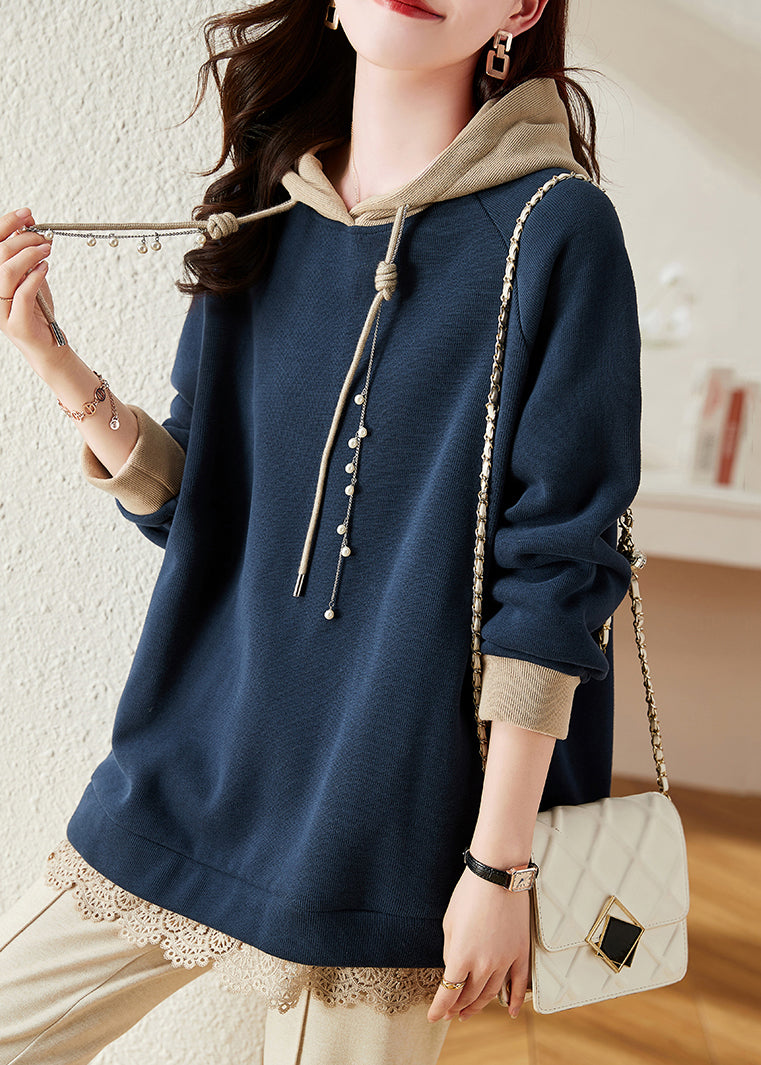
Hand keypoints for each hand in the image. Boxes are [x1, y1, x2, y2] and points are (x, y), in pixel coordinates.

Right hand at [0, 207, 65, 375]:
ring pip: (5, 272)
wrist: (49, 346)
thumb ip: (25, 256)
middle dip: (22, 239)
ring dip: (28, 255)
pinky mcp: (15, 324)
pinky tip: (46, 268)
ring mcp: (0, 309)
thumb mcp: (30, 277)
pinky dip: (35, 277)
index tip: (27, 214)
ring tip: (46, 249)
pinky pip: (22, 294)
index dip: (6, 224)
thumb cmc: (38, 311)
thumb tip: (27, 226)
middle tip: (43, 237)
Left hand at [427, 865, 530, 1023]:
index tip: (433, 1016)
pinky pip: (519, 985)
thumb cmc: (469, 894)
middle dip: (457, 1007)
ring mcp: (505, 961)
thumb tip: (454, 969)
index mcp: (461, 957)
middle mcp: (484, 965)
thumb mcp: (449, 923)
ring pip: (490, 993)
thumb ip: (451, 951)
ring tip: (469, 1012)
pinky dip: (513, 1001)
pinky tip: (509, 1012)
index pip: (448, 993)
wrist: (498, 875)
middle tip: (450, 1013)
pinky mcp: (520, 953)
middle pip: (469, 996)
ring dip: (478, 1005)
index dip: (439, 1008)